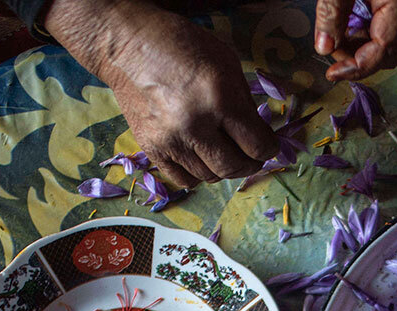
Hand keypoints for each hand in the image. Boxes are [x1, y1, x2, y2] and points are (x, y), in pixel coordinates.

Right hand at [45, 0, 276, 186]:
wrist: (127, 45)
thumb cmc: (182, 46)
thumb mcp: (226, 63)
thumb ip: (244, 102)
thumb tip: (259, 133)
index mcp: (220, 100)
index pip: (257, 145)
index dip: (269, 148)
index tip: (268, 145)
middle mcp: (195, 125)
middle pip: (234, 167)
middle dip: (250, 164)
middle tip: (251, 156)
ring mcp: (170, 140)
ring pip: (210, 177)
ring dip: (223, 168)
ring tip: (225, 152)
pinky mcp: (151, 147)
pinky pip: (183, 180)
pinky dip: (198, 174)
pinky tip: (201, 158)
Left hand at [316, 0, 396, 81]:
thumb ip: (332, 13)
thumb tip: (324, 48)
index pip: (381, 50)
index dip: (355, 67)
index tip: (332, 74)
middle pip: (388, 52)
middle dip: (357, 58)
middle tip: (331, 50)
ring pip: (389, 40)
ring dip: (362, 45)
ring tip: (336, 32)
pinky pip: (389, 26)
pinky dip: (368, 30)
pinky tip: (350, 20)